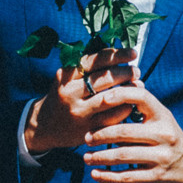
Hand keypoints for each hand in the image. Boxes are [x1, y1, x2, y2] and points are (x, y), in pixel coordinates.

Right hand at [23, 49, 140, 155]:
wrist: (44, 126)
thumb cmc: (64, 96)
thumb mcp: (68, 79)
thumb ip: (88, 68)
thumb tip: (120, 55)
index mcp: (65, 75)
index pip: (94, 60)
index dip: (117, 55)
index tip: (133, 53)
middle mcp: (69, 93)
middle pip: (104, 78)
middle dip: (125, 72)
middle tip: (136, 71)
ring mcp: (78, 112)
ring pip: (109, 98)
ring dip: (128, 90)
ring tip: (138, 85)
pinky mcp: (86, 129)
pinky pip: (111, 118)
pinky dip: (124, 109)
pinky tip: (131, 104)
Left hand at [81, 83, 182, 182]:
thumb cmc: (167, 135)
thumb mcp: (160, 117)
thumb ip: (140, 106)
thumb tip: (111, 89)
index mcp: (162, 115)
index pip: (142, 98)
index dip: (120, 95)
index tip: (101, 99)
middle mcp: (164, 134)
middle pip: (125, 132)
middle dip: (101, 134)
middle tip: (86, 137)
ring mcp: (161, 156)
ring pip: (123, 156)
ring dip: (100, 157)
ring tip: (86, 157)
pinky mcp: (157, 176)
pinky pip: (128, 177)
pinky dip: (108, 177)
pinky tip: (95, 174)